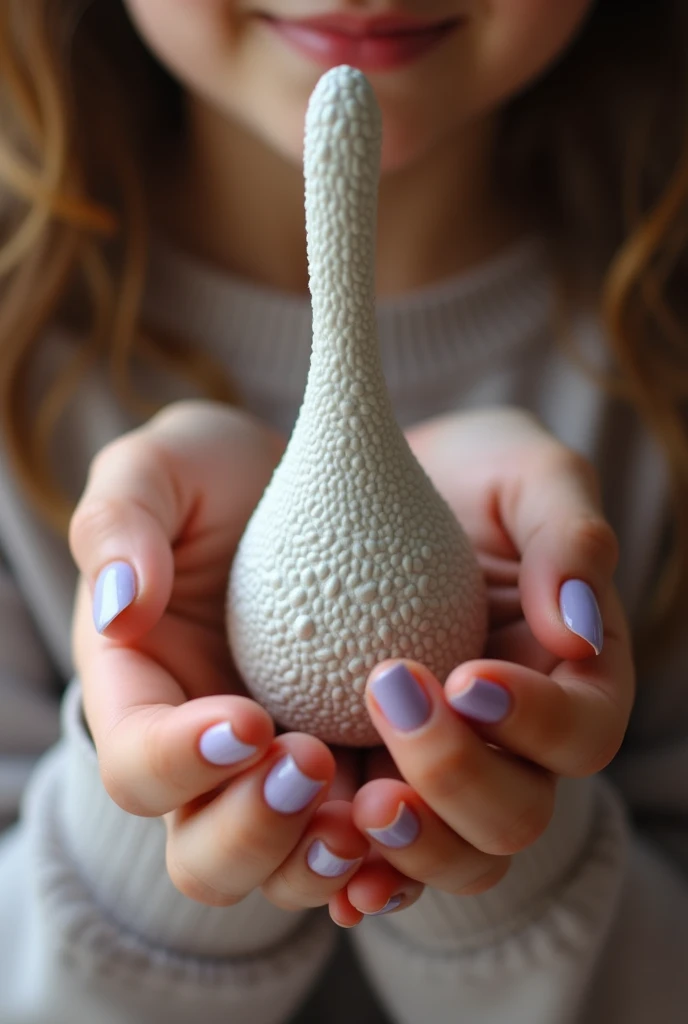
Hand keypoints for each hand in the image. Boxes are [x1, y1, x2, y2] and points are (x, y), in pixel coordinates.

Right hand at [70, 400, 369, 909]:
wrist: (307, 491)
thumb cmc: (220, 480)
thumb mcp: (162, 467)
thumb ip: (122, 520)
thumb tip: (121, 608)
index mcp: (143, 695)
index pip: (135, 765)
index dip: (179, 763)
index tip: (247, 719)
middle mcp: (207, 760)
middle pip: (205, 857)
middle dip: (253, 831)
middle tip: (311, 761)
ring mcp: (279, 777)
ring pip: (287, 873)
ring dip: (324, 858)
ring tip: (376, 804)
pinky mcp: (352, 772)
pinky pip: (366, 852)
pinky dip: (389, 859)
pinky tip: (419, 813)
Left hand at [329, 408, 633, 921]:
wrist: (378, 490)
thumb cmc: (467, 477)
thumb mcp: (528, 474)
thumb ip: (568, 534)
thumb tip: (578, 631)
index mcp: (569, 679)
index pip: (581, 732)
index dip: (535, 722)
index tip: (467, 677)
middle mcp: (514, 743)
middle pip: (516, 814)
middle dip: (458, 776)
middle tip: (390, 698)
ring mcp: (443, 771)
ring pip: (453, 857)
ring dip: (410, 843)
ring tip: (356, 799)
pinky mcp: (373, 778)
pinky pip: (374, 856)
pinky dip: (357, 871)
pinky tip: (322, 849)